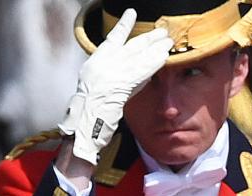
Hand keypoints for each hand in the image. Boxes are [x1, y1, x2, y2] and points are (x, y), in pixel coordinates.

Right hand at [58, 8, 172, 163]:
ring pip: (138, 55)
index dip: (123, 26)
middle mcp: (102, 63)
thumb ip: (113, 79)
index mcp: (95, 63)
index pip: (112, 39)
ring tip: (168, 40)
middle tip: (162, 31)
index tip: (131, 13)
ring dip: (155, 47)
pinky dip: (154, 62)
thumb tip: (131, 74)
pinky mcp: (121, 83)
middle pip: (130, 46)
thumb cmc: (89, 114)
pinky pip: (142, 70)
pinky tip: (165, 56)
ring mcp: (111, 72)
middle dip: (148, 38)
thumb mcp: (96, 90)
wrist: (83, 125)